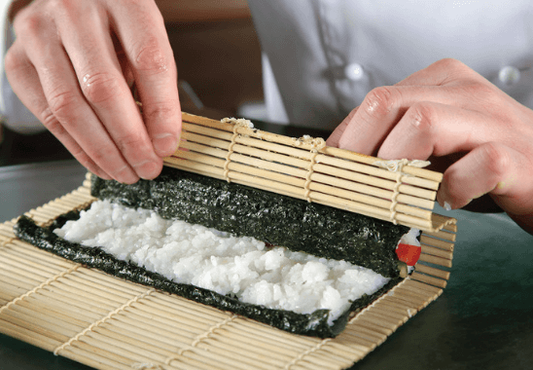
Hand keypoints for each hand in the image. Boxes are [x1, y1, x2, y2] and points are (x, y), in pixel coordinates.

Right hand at [5, 0, 180, 182]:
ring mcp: (40, 35)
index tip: (168, 145)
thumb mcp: (144, 38)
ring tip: (126, 172)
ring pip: (71, 106)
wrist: (66, 1)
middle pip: (104, 88)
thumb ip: (155, 81)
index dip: (161, 110)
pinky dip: (78, 147)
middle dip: (130, 139)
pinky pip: (48, 115)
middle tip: (148, 167)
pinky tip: (100, 163)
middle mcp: (75, 11)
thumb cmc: (114, 24)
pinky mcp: (18, 61)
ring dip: (103, 150)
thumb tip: (162, 139)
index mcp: (123, 0)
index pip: (148, 60)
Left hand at [327, 58, 532, 233]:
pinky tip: (451, 199)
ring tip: (404, 191)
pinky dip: (453, 189)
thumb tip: (339, 160)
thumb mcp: (431, 145)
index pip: (374, 102)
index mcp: (440, 82)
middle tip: (358, 184)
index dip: (345, 141)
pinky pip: (474, 165)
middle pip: (386, 104)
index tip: (334, 171)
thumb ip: (393, 143)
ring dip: (399, 166)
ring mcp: (492, 120)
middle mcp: (464, 92)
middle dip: (360, 150)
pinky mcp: (516, 156)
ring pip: (422, 123)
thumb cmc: (481, 161)